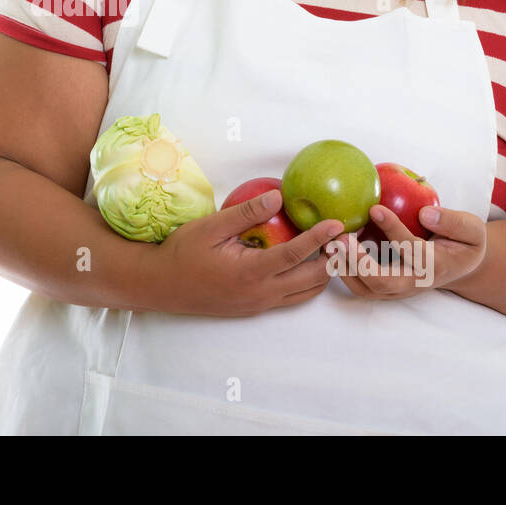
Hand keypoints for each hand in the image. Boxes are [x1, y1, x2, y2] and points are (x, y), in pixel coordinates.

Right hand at [142, 189, 346, 316]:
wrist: (161, 285)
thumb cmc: (182, 252)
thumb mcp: (211, 227)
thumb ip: (245, 213)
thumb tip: (277, 196)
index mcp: (250, 273)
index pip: (295, 255)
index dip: (319, 239)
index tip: (337, 224)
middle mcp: (260, 293)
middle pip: (311, 280)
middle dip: (332, 260)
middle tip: (344, 238)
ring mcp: (259, 304)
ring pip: (305, 294)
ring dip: (321, 273)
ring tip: (330, 249)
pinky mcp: (254, 308)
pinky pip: (290, 298)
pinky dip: (305, 282)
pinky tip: (304, 263)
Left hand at [328, 203, 485, 298]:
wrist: (460, 266)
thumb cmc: (464, 243)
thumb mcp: (472, 230)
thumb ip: (454, 223)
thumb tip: (425, 214)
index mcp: (435, 265)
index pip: (411, 250)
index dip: (392, 230)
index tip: (374, 209)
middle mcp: (413, 282)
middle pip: (381, 283)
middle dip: (358, 263)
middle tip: (340, 238)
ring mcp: (397, 289)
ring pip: (365, 288)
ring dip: (343, 268)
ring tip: (329, 242)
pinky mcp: (384, 288)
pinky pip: (358, 285)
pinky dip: (342, 269)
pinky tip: (331, 246)